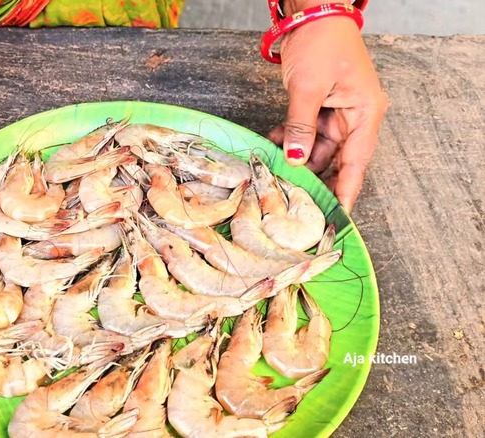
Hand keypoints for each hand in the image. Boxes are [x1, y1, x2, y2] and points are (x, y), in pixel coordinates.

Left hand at [268, 3, 387, 212]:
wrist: (313, 12)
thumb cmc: (321, 43)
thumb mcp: (308, 89)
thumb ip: (300, 127)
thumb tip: (294, 158)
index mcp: (366, 113)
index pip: (356, 164)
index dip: (346, 191)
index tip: (336, 217)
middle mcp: (356, 116)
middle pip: (336, 159)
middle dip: (314, 178)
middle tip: (295, 201)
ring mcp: (338, 111)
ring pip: (317, 148)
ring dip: (296, 159)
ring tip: (276, 173)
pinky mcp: (321, 105)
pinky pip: (306, 132)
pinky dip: (290, 140)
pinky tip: (273, 147)